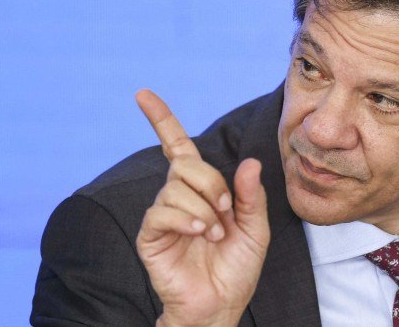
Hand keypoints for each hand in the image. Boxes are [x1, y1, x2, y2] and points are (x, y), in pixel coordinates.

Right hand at [135, 90, 269, 326]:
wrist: (221, 304)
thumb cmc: (236, 267)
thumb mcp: (255, 228)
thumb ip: (251, 196)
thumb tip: (249, 162)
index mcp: (200, 189)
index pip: (177, 146)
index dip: (161, 119)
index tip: (143, 94)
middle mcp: (177, 196)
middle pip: (185, 163)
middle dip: (212, 183)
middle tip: (225, 210)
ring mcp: (162, 215)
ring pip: (175, 187)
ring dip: (204, 208)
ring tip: (213, 233)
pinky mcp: (151, 235)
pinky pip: (162, 211)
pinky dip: (186, 218)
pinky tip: (198, 232)